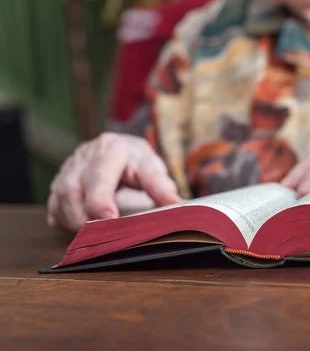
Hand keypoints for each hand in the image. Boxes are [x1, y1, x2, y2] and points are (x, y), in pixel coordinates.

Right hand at [47, 133, 180, 231]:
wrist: (120, 152)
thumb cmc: (138, 163)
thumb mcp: (153, 169)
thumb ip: (162, 186)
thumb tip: (178, 205)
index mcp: (111, 148)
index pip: (102, 174)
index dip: (103, 200)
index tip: (110, 220)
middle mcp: (85, 156)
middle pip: (75, 188)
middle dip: (87, 215)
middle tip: (103, 236)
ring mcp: (67, 170)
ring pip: (61, 198)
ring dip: (76, 222)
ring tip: (95, 238)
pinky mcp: (58, 186)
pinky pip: (54, 207)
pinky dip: (66, 223)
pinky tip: (82, 232)